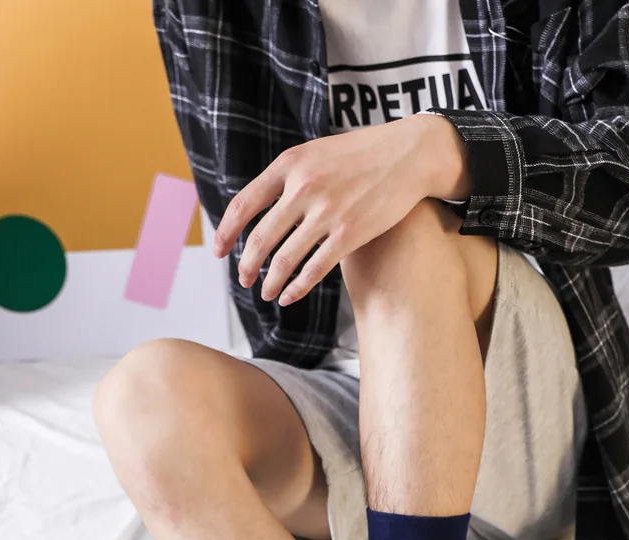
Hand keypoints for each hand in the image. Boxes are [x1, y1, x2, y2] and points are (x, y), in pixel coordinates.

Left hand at [213, 113, 468, 306]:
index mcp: (290, 164)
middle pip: (260, 238)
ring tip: (264, 293)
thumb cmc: (362, 156)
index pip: (244, 204)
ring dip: (269, 281)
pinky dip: (296, 288)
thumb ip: (289, 177)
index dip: (226, 232)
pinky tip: (288, 297)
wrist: (409, 155)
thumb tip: (261, 208)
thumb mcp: (317, 153)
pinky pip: (313, 269)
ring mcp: (327, 212)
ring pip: (284, 259)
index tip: (218, 251)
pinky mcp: (349, 234)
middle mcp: (304, 187)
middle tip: (242, 280)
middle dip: (246, 265)